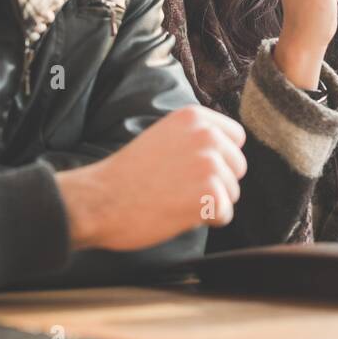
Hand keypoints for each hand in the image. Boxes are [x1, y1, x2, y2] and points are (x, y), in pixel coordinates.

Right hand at [55, 106, 246, 249]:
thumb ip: (193, 137)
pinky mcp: (209, 194)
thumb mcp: (162, 137)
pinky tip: (178, 213)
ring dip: (210, 203)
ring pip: (232, 193)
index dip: (221, 158)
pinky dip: (206, 221)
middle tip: (181, 188)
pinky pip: (224, 214)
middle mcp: (206, 135)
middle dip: (218, 183)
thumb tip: (224, 151)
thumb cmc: (127, 175)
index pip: (235, 138)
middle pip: (237, 167)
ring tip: (175, 199)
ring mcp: (209, 164)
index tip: (197, 169)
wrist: (99, 200)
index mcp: (193, 117)